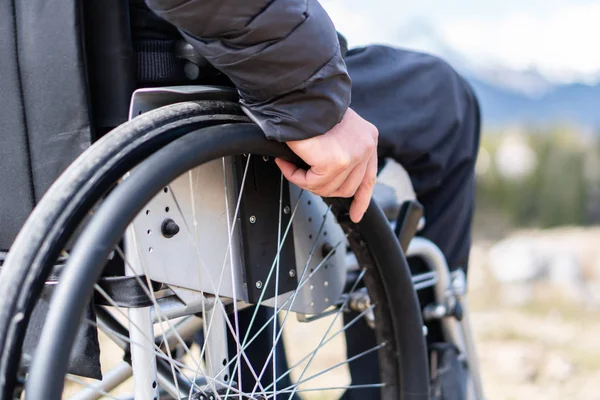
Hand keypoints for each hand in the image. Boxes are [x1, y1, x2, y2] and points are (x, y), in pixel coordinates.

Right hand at [275, 108, 377, 222]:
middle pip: (348, 188)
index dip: (362, 198)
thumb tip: (328, 174)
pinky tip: (286, 163)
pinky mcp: (335, 162)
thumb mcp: (333, 129)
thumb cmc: (307, 106)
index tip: (356, 213)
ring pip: (328, 188)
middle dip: (323, 189)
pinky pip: (312, 183)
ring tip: (291, 165)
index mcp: (368, 138)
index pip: (369, 177)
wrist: (296, 95)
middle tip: (302, 176)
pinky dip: (296, 176)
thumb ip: (339, 150)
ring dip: (306, 180)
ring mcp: (353, 155)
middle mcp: (366, 146)